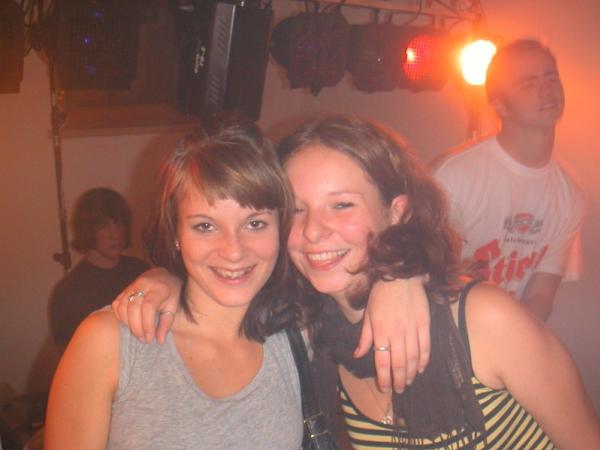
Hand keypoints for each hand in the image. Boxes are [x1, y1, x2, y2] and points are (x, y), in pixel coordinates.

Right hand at [111, 267, 181, 343]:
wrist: (162, 276)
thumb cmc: (170, 294)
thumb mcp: (173, 307)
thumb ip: (166, 324)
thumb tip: (159, 342)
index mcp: (159, 288)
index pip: (148, 307)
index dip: (147, 324)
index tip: (150, 338)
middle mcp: (143, 284)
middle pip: (133, 308)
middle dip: (137, 327)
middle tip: (144, 339)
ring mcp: (131, 286)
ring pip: (122, 307)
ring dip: (128, 324)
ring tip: (138, 334)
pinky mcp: (124, 290)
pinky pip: (116, 305)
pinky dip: (120, 317)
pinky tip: (130, 324)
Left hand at [354, 277, 429, 392]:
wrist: (400, 276)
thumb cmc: (380, 294)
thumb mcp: (368, 315)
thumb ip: (365, 337)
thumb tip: (358, 354)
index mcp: (380, 331)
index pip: (382, 361)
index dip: (383, 377)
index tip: (384, 388)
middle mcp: (396, 333)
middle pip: (399, 363)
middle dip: (398, 380)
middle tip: (398, 390)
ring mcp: (412, 329)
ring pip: (413, 358)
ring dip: (410, 373)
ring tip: (408, 382)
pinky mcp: (424, 324)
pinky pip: (426, 346)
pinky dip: (424, 360)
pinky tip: (420, 368)